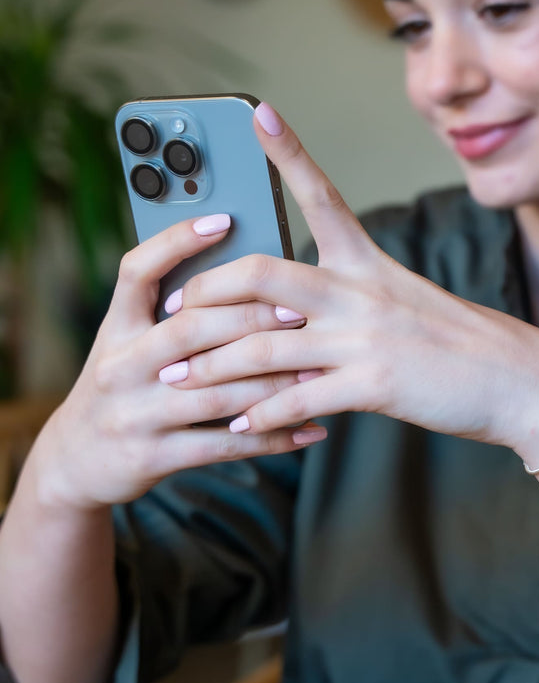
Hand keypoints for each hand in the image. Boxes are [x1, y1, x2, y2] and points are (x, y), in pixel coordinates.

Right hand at [31, 215, 327, 511]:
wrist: (77, 462)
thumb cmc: (123, 391)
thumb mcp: (125, 346)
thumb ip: (167, 318)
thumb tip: (239, 279)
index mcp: (116, 329)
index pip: (137, 271)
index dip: (177, 242)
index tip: (224, 220)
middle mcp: (121, 365)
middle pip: (190, 329)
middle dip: (250, 317)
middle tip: (299, 310)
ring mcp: (137, 412)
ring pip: (216, 391)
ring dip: (273, 382)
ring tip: (317, 372)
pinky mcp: (155, 455)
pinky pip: (226, 445)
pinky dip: (273, 437)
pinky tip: (311, 429)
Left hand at [159, 104, 538, 456]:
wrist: (518, 382)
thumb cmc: (464, 347)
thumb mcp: (409, 305)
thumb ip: (353, 304)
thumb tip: (298, 320)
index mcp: (370, 264)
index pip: (323, 196)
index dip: (288, 152)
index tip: (256, 111)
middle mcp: (361, 292)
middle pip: (261, 273)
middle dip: (205, 294)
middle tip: (172, 315)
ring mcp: (366, 337)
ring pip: (264, 345)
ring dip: (211, 367)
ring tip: (175, 382)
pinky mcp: (374, 384)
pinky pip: (297, 399)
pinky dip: (259, 414)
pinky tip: (234, 423)